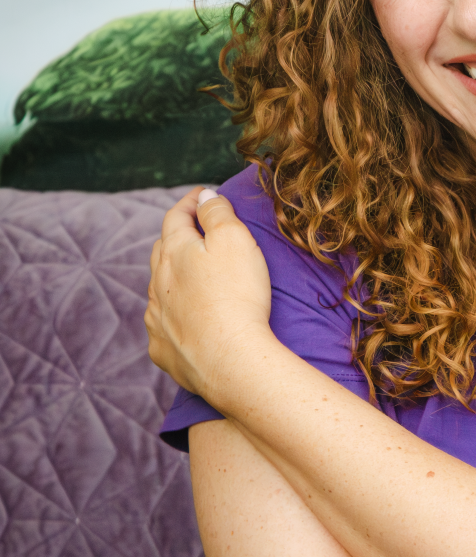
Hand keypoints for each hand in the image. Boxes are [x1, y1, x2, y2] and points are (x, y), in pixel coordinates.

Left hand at [145, 186, 273, 399]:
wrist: (230, 361)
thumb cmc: (237, 296)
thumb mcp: (235, 239)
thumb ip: (216, 212)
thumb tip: (204, 196)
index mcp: (174, 252)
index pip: (176, 217)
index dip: (190, 202)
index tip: (202, 195)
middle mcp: (157, 283)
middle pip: (162, 251)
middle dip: (177, 237)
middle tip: (195, 231)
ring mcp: (157, 317)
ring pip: (159, 288)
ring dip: (172, 277)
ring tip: (191, 276)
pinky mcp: (163, 348)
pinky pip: (163, 325)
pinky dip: (173, 315)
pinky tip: (184, 320)